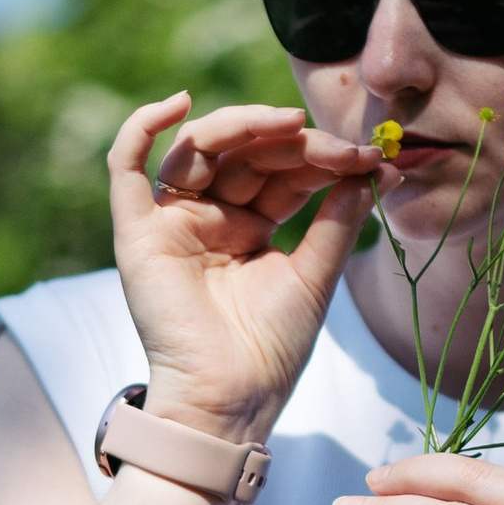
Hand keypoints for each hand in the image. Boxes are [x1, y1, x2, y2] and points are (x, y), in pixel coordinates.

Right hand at [109, 94, 380, 442]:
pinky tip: (177, 102)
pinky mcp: (138, 232)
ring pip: (199, 148)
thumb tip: (376, 169)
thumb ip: (337, 219)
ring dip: (242, 126)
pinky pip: (126, 166)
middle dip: (294, 142)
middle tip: (341, 146)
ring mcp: (172, 221)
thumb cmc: (270, 351)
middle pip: (246, 152)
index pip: (283, 170)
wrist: (230, 402)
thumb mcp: (314, 276)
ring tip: (288, 123)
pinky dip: (143, 127)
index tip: (372, 159)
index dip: (324, 156)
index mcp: (250, 226)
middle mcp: (209, 216)